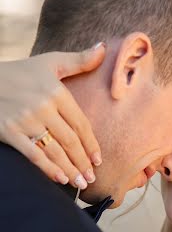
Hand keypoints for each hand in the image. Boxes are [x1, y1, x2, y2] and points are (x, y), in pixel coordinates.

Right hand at [0, 44, 104, 187]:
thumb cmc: (20, 72)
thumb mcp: (49, 63)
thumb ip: (78, 60)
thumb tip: (103, 49)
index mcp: (55, 91)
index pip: (80, 123)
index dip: (91, 144)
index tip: (98, 159)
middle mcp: (42, 106)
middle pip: (70, 140)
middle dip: (83, 161)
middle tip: (91, 177)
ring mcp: (25, 120)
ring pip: (54, 150)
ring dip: (70, 169)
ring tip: (80, 182)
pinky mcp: (9, 131)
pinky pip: (33, 154)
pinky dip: (48, 169)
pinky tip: (60, 179)